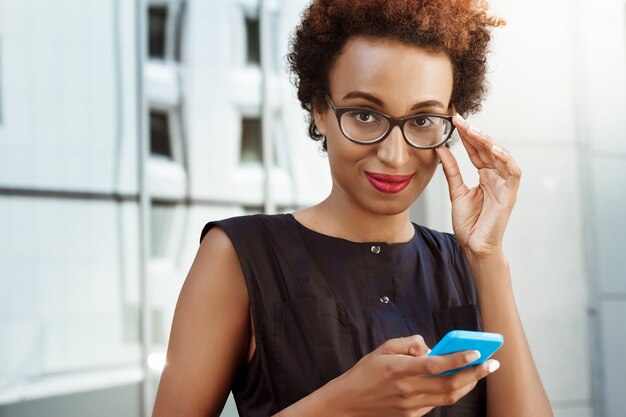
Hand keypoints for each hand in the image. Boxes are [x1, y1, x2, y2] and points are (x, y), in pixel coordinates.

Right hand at [330, 335, 499, 416]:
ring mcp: (411, 406)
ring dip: (468, 384)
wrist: (348, 403)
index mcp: (399, 369)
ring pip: (448, 397)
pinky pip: (437, 403)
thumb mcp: (383, 349)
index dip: (457, 359)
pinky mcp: (411, 415)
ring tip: (480, 372)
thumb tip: (429, 346)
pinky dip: (450, 392)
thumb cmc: (365, 372)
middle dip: (475, 374)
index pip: (435, 365)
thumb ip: (408, 343)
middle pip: (450, 385)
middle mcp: (408, 390)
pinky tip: (457, 382)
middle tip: (491, 363)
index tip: (475, 352)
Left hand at [436, 114, 520, 256]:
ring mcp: (505, 184)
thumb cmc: (468, 222)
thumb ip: (451, 170)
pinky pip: (513, 172)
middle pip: (487, 150)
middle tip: (459, 119)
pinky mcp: (511, 194)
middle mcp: (496, 177)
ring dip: (487, 141)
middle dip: (474, 133)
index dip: (466, 136)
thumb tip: (440, 148)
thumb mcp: (455, 191)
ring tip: (473, 130)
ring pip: (500, 156)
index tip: (454, 121)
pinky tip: (493, 149)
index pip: (476, 151)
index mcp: (485, 176)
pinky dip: (505, 159)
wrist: (474, 245)